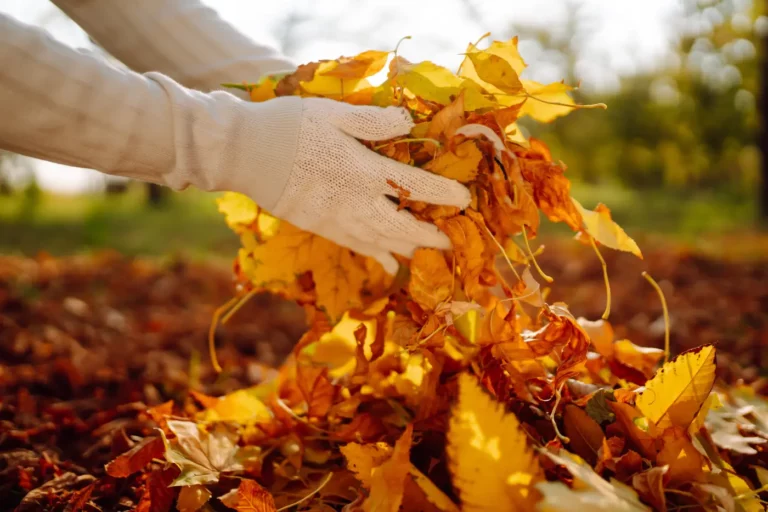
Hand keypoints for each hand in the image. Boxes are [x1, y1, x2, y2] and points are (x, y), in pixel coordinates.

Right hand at [258, 97, 470, 274]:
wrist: (243, 155)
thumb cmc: (289, 127)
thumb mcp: (332, 113)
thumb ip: (372, 121)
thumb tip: (407, 122)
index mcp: (363, 171)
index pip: (414, 186)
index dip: (443, 194)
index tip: (465, 200)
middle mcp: (355, 202)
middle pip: (402, 226)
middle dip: (430, 235)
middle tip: (451, 241)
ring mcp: (337, 220)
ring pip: (381, 242)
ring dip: (407, 249)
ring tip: (426, 254)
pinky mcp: (321, 228)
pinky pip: (356, 247)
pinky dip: (376, 256)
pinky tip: (388, 264)